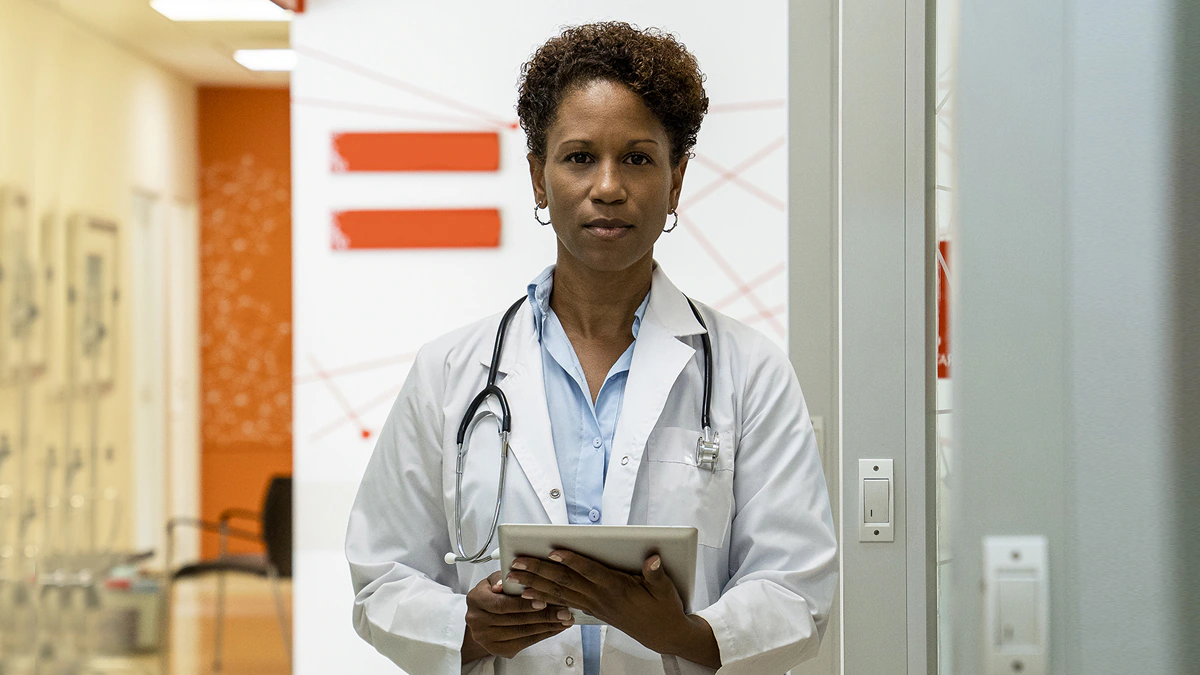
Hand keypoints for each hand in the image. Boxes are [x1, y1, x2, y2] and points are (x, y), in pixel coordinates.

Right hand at [462, 571, 574, 662]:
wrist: (481, 619)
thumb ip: (501, 578)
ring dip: (547, 626)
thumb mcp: (492, 580)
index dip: (524, 604)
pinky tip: (555, 628)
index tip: (544, 602)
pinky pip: (524, 643)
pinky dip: (542, 635)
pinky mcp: (497, 649)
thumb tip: (506, 581)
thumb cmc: (491, 595)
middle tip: (563, 611)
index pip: (502, 604)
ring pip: (522, 633)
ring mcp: (486, 638)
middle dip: (543, 616)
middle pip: (516, 620)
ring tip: (564, 619)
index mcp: (476, 599)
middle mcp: (478, 621)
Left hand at [505, 551, 719, 666]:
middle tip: (518, 562)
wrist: (662, 634)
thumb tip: (652, 558)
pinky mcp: (591, 610)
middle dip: (540, 570)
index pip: (590, 571)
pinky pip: (563, 603)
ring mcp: (594, 605)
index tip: (555, 550)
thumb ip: (656, 574)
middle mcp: (600, 597)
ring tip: (515, 577)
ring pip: (559, 592)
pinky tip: (529, 595)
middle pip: (565, 581)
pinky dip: (545, 598)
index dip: (572, 560)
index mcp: (617, 588)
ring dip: (535, 583)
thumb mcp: (665, 590)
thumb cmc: (663, 609)